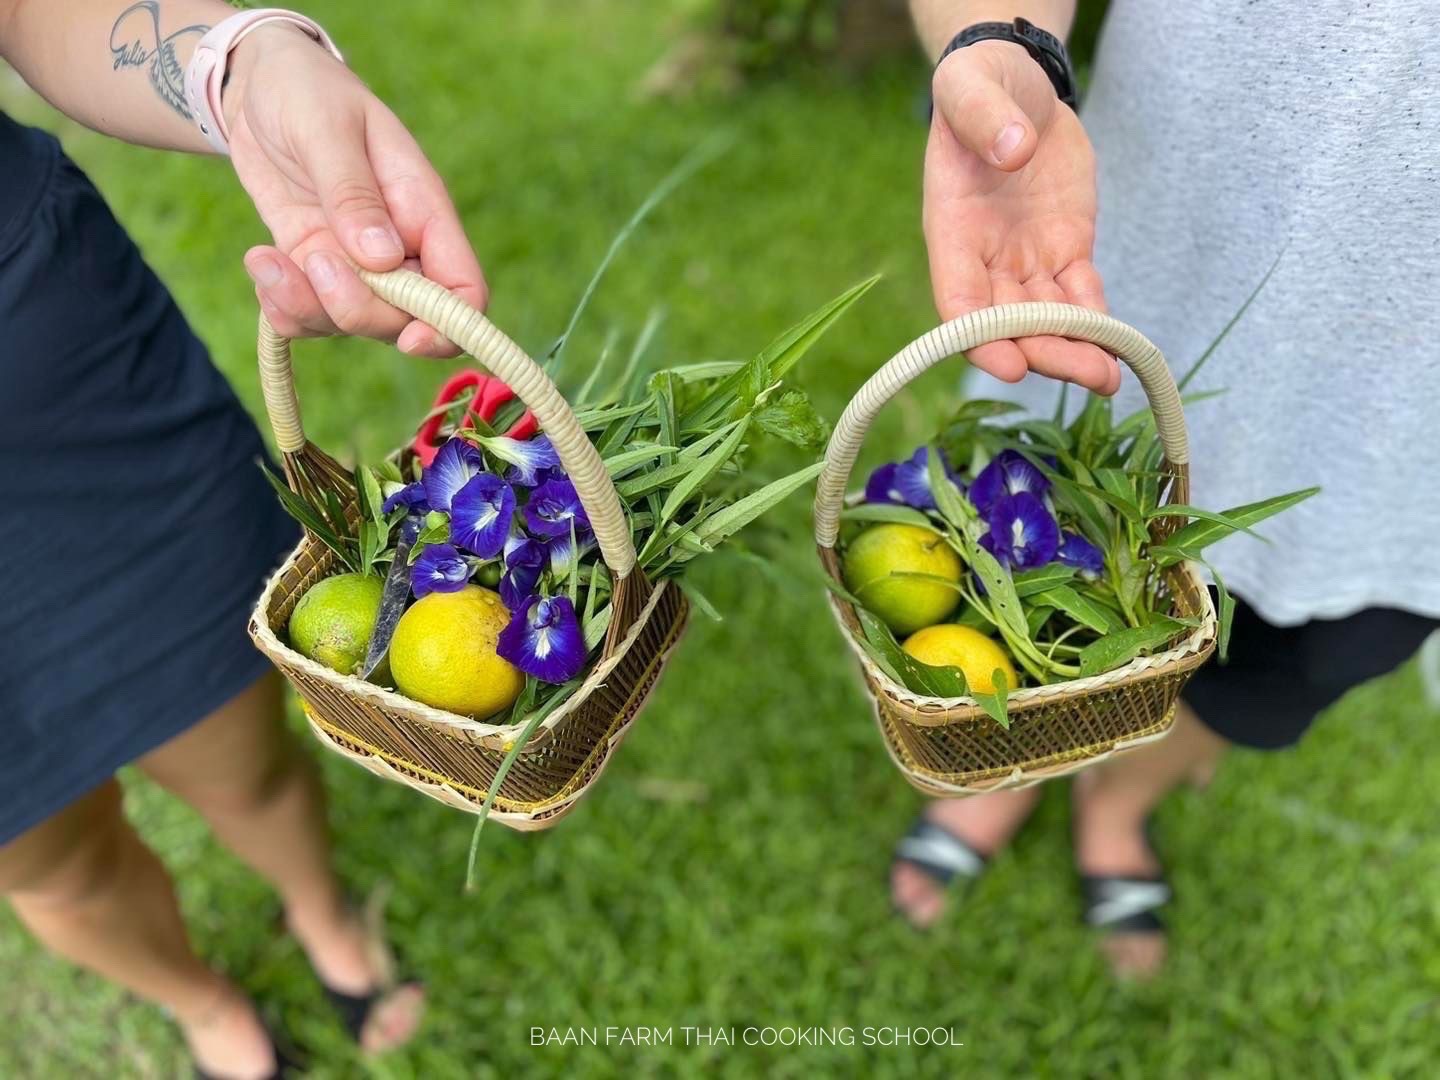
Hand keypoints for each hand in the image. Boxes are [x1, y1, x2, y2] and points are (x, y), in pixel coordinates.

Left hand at [223, 26, 484, 355]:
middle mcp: (400, 247)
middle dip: (356, 310)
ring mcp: (356, 263)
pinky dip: (282, 306)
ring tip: (266, 258)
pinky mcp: (315, 266)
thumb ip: (353, 192)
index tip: (409, 338)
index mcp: (423, 211)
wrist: (258, 84)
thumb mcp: (326, 126)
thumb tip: (383, 257)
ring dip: (307, 308)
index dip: (449, 326)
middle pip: (404, 320)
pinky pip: (308, 315)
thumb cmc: (306, 89)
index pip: (464, 289)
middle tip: (314, 262)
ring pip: (351, 324)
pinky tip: (261, 263)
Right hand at [925, 40, 1117, 393]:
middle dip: (1046, 351)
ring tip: (1111, 378)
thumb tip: (1013, 150)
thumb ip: (985, 118)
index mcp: (952, 230)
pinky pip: (1082, 296)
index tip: (1009, 363)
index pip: (959, 300)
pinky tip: (1122, 348)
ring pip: (1048, 320)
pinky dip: (1100, 323)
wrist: (1016, 87)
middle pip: (1009, 323)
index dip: (980, 337)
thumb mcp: (972, 88)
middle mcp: (985, 258)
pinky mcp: (1066, 251)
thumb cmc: (980, 88)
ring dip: (1077, 350)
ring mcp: (1026, 260)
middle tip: (1089, 374)